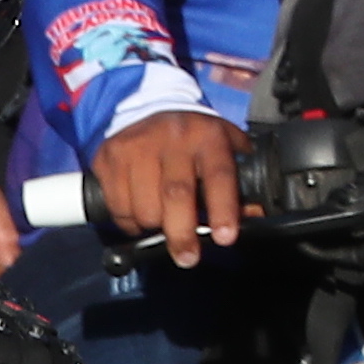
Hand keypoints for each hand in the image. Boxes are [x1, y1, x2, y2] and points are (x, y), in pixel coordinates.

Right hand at [96, 104, 244, 267]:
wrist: (150, 105)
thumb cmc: (195, 138)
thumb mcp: (226, 148)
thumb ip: (241, 182)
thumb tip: (254, 216)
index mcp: (208, 136)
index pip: (218, 175)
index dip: (222, 210)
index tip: (224, 238)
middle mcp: (172, 137)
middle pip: (175, 195)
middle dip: (182, 234)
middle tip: (187, 258)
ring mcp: (136, 146)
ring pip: (142, 205)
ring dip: (152, 227)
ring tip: (160, 225)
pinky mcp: (109, 157)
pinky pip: (117, 205)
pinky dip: (128, 222)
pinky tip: (139, 216)